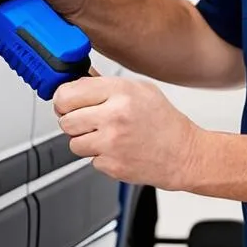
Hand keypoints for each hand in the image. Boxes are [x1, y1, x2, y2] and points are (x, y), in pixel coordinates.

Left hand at [53, 76, 202, 189]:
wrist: (184, 154)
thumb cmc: (164, 121)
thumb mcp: (139, 89)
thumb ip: (105, 84)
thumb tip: (76, 80)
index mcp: (119, 93)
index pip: (67, 93)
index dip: (63, 98)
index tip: (66, 101)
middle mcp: (113, 117)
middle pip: (65, 119)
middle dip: (72, 120)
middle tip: (86, 120)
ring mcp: (111, 143)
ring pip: (73, 142)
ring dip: (84, 140)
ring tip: (105, 135)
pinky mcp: (111, 165)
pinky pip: (88, 159)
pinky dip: (98, 156)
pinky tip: (116, 149)